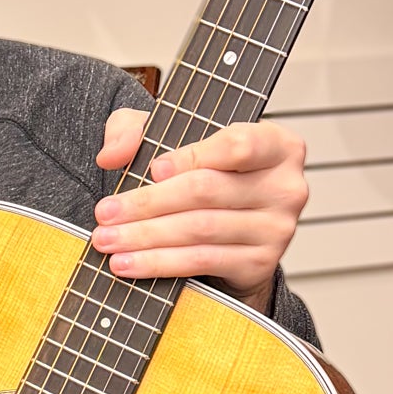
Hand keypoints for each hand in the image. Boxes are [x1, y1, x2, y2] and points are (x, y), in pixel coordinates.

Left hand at [92, 110, 308, 314]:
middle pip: (207, 191)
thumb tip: (111, 155)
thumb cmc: (203, 172)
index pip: (236, 146)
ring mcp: (278, 229)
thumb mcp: (168, 135)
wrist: (229, 229)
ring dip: (146, 237)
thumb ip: (134, 130)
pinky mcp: (260, 263)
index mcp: (278, 144)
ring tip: (108, 240)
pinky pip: (203, 261)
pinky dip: (160, 263)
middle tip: (105, 213)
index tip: (151, 170)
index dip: (191, 157)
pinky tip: (130, 263)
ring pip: (200, 229)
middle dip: (148, 203)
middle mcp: (287, 186)